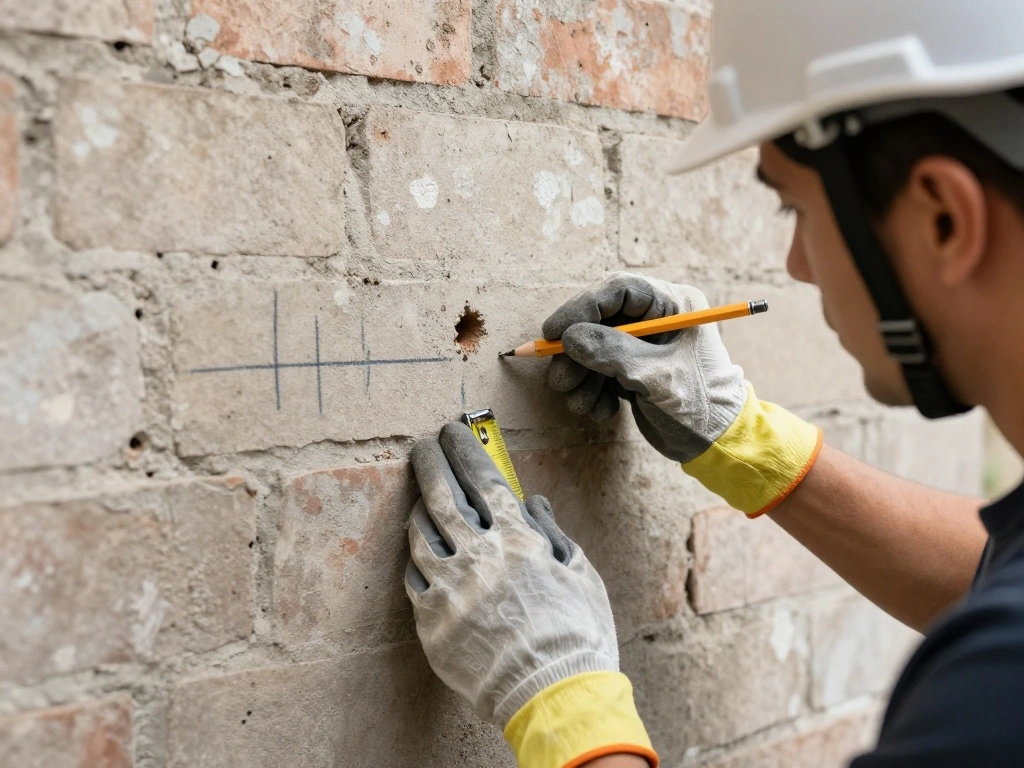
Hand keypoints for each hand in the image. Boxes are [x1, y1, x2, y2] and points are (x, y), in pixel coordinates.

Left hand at [406, 423, 655, 766]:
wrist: (553, 694)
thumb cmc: (575, 635)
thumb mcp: (579, 573)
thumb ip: (551, 533)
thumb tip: (532, 502)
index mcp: (518, 538)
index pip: (482, 478)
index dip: (464, 448)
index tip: (452, 431)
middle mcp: (480, 554)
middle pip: (443, 494)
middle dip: (430, 461)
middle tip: (423, 445)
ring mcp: (451, 586)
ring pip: (420, 532)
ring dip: (417, 507)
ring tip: (420, 497)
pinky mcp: (431, 619)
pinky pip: (412, 576)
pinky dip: (416, 557)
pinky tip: (420, 550)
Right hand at [542, 272, 746, 462]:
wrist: (719, 444)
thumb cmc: (700, 404)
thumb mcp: (655, 376)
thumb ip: (612, 352)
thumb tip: (569, 337)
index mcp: (674, 305)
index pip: (619, 290)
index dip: (582, 307)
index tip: (554, 332)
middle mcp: (657, 318)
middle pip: (600, 319)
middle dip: (576, 351)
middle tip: (560, 379)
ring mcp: (643, 344)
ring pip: (595, 347)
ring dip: (581, 377)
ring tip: (580, 403)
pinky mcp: (633, 368)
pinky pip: (600, 370)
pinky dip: (593, 391)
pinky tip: (601, 411)